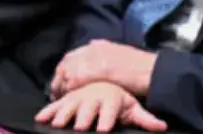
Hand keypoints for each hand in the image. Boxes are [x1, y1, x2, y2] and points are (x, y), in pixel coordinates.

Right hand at [36, 82, 167, 131]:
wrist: (104, 73)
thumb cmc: (118, 98)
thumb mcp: (132, 107)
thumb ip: (145, 118)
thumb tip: (163, 126)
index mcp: (110, 98)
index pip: (109, 109)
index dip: (106, 119)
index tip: (104, 130)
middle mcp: (93, 95)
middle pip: (88, 108)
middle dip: (84, 117)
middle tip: (82, 127)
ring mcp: (78, 95)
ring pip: (70, 104)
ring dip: (64, 113)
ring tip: (60, 124)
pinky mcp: (67, 97)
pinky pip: (55, 102)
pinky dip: (47, 110)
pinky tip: (39, 119)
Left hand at [51, 40, 157, 98]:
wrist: (152, 71)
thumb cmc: (141, 67)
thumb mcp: (119, 53)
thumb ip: (104, 51)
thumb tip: (93, 44)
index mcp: (98, 45)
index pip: (72, 55)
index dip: (64, 68)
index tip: (60, 78)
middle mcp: (92, 49)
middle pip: (66, 62)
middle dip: (59, 76)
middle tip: (55, 90)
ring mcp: (92, 59)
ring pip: (67, 71)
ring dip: (60, 84)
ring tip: (58, 97)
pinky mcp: (93, 72)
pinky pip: (74, 81)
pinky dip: (68, 89)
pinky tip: (66, 97)